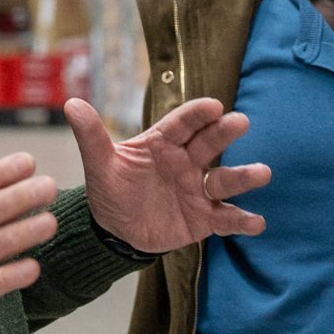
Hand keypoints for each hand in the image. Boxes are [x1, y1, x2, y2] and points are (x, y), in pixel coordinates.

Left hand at [66, 96, 270, 255]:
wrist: (116, 230)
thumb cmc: (111, 189)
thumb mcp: (99, 164)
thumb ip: (91, 135)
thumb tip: (71, 103)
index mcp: (163, 143)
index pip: (182, 124)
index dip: (197, 114)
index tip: (213, 105)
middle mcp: (186, 162)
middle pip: (208, 144)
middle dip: (225, 134)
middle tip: (241, 122)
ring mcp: (198, 190)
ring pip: (224, 180)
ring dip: (243, 176)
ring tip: (262, 173)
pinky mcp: (204, 218)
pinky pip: (225, 218)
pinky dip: (242, 221)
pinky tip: (257, 224)